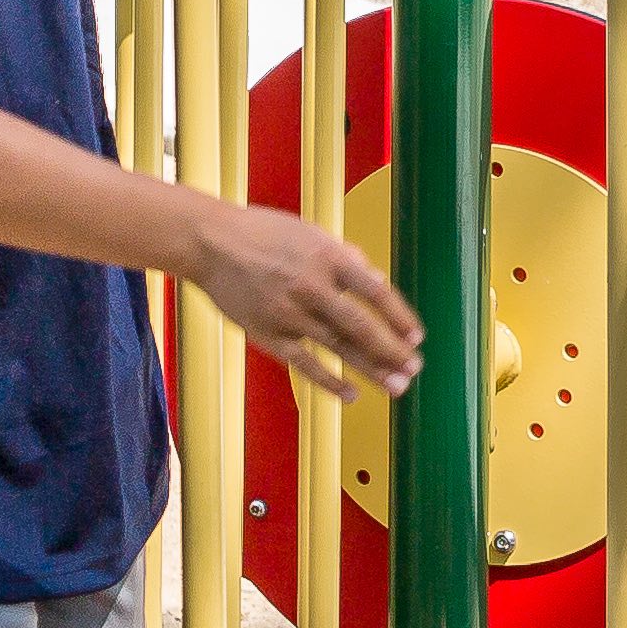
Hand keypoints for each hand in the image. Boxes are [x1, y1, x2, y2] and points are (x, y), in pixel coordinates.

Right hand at [190, 201, 422, 399]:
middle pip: (361, 326)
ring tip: (396, 387)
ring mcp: (288, 312)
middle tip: (413, 369)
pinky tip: (351, 394)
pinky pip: (304, 363)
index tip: (417, 338)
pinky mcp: (267, 333)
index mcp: (327, 256)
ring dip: (371, 370)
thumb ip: (345, 257)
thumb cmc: (262, 233)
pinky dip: (329, 381)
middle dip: (392, 351)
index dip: (399, 317)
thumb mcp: (309, 233)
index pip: (375, 292)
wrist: (210, 242)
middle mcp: (311, 286)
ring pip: (338, 348)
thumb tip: (377, 279)